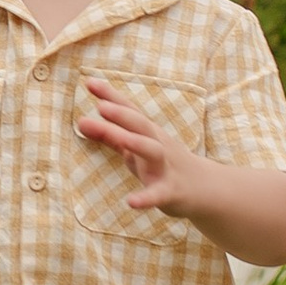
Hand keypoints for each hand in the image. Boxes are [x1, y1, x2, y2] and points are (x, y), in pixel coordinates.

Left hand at [76, 79, 205, 215]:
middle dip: (122, 115)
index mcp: (148, 132)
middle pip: (141, 125)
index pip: (129, 110)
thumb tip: (81, 122)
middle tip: (101, 107)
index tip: (89, 82)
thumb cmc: (163, 163)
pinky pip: (158, 194)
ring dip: (135, 143)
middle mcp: (157, 144)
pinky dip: (145, 198)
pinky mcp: (170, 191)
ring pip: (151, 151)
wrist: (205, 189)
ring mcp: (165, 167)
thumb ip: (110, 135)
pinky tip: (131, 202)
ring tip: (118, 139)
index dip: (111, 96)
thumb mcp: (135, 148)